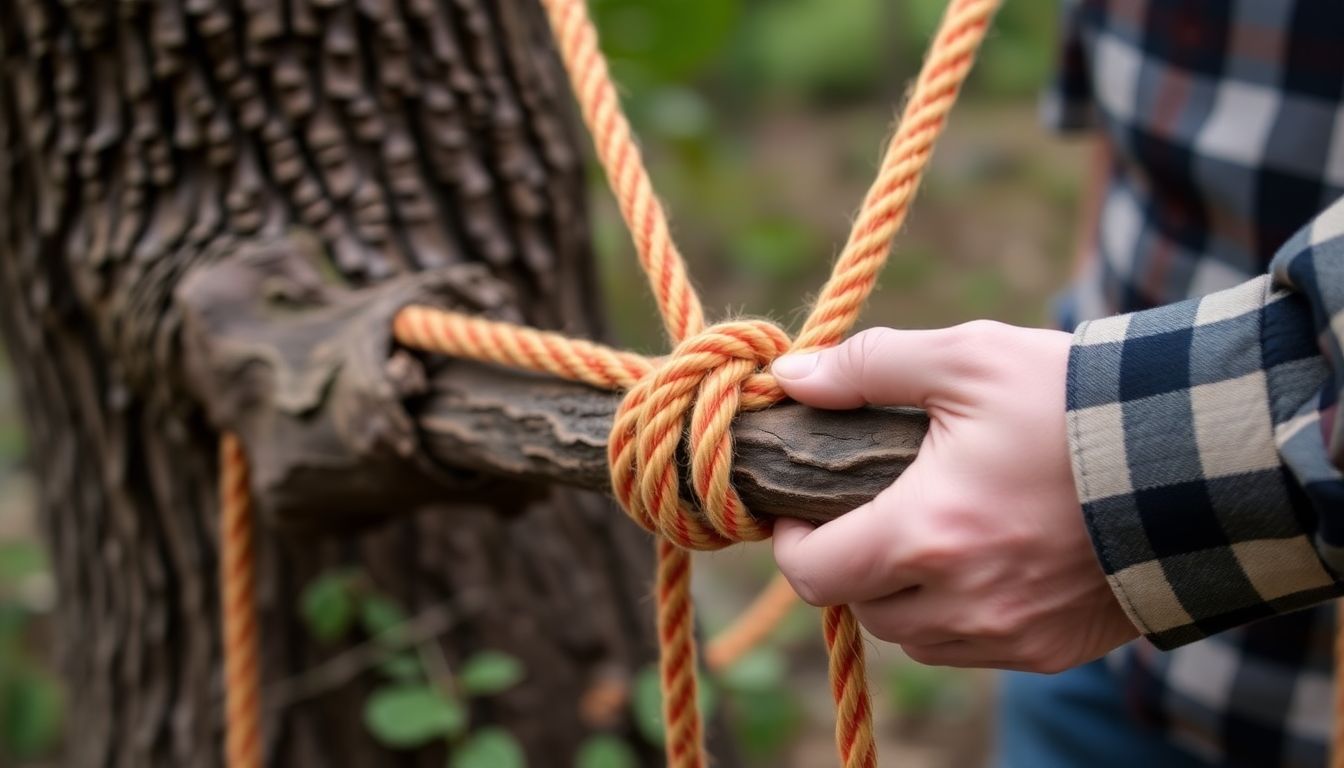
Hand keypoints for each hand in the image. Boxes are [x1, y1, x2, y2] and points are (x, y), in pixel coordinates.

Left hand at [769, 321, 1136, 671]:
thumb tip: (792, 378)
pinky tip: (980, 561)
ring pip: (913, 636)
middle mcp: (962, 601)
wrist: (1200, 460)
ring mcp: (1010, 634)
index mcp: (927, 532)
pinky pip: (972, 648)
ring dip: (901, 594)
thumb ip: (869, 367)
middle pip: (861, 605)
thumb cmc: (1075, 403)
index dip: (790, 542)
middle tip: (866, 511)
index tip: (799, 509)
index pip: (812, 572)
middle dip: (850, 561)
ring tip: (924, 534)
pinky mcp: (1051, 650)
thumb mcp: (969, 359)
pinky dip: (957, 615)